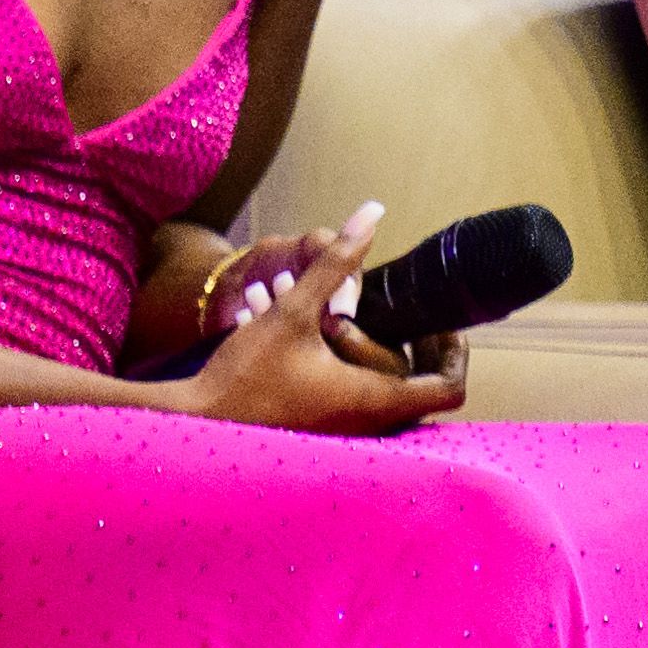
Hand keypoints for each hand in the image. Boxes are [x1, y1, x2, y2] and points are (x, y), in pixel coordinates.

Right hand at [177, 201, 466, 432]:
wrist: (194, 422)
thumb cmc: (245, 375)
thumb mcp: (293, 312)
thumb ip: (336, 263)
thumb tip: (372, 214)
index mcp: (374, 399)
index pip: (450, 387)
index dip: (453, 352)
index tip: (435, 324)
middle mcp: (368, 425)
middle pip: (424, 392)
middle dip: (418, 349)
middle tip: (407, 320)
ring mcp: (346, 434)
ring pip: (390, 397)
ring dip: (383, 358)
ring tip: (357, 325)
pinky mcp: (323, 432)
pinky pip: (360, 404)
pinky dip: (357, 373)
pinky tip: (324, 346)